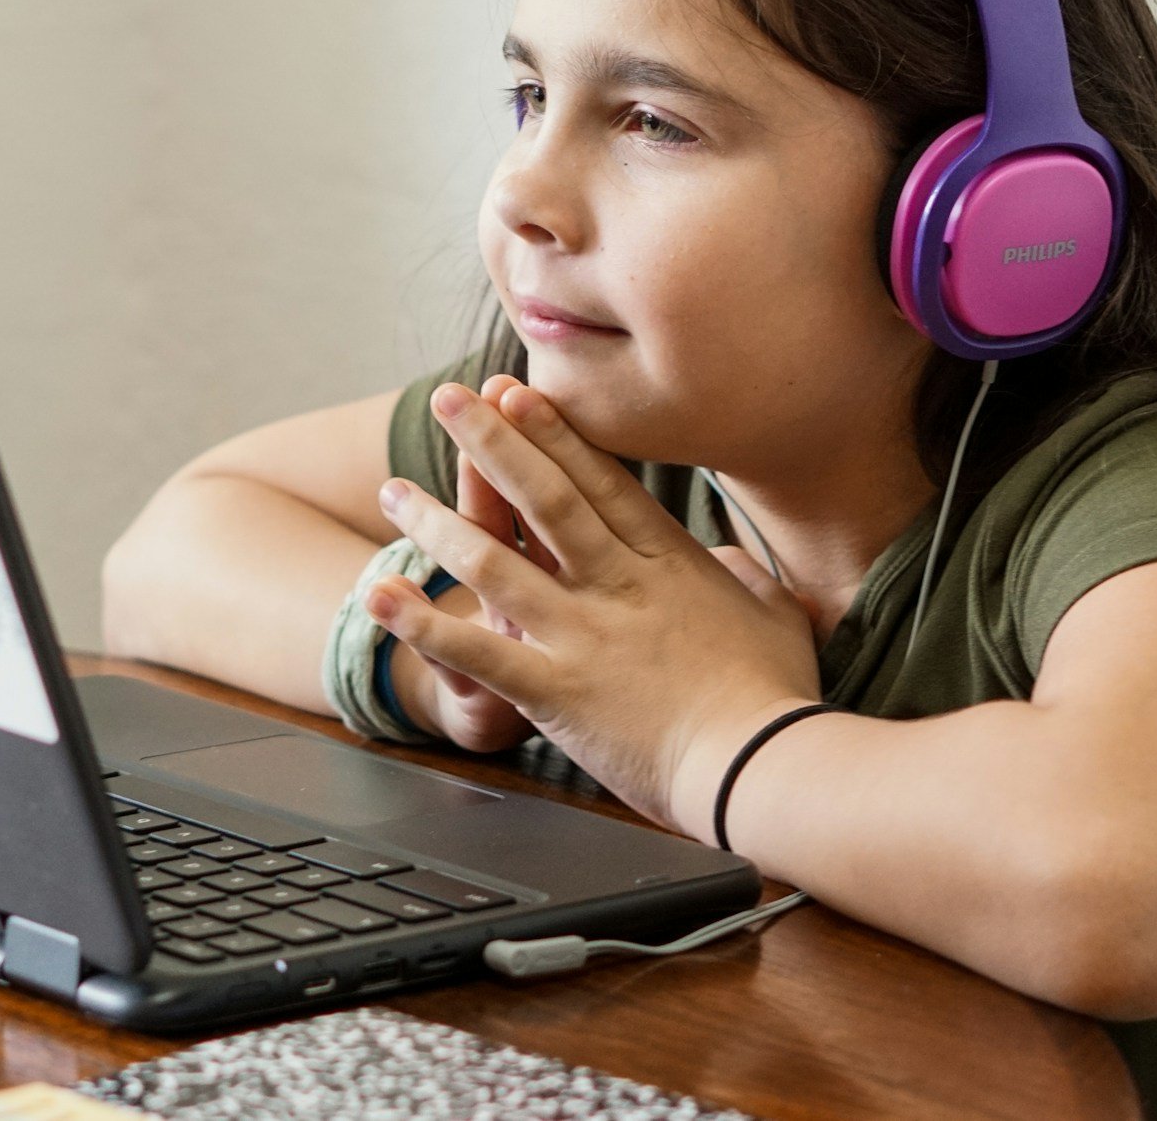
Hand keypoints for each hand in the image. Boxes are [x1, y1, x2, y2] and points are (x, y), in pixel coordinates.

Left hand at [368, 380, 821, 836]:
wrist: (761, 763)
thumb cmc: (776, 697)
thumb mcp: (776, 616)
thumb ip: (744, 577)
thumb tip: (726, 559)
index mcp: (667, 564)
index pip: (599, 482)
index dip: (553, 433)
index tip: (518, 392)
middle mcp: (615, 585)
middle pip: (542, 497)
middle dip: (491, 442)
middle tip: (449, 399)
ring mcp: (581, 634)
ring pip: (494, 561)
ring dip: (437, 523)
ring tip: (395, 490)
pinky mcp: (555, 690)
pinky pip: (476, 650)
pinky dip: (423, 624)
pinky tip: (380, 596)